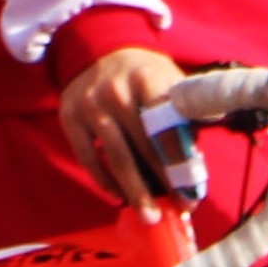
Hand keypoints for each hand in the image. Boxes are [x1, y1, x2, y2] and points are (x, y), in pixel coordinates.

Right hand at [57, 45, 188, 205]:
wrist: (97, 49)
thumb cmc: (144, 75)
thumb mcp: (170, 81)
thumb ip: (186, 116)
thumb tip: (197, 167)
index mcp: (149, 79)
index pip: (168, 129)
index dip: (182, 164)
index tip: (193, 193)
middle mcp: (117, 91)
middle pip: (144, 148)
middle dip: (163, 183)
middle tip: (177, 210)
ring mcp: (90, 105)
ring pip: (116, 159)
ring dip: (135, 192)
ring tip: (150, 216)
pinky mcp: (70, 118)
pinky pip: (90, 160)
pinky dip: (106, 182)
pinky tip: (121, 196)